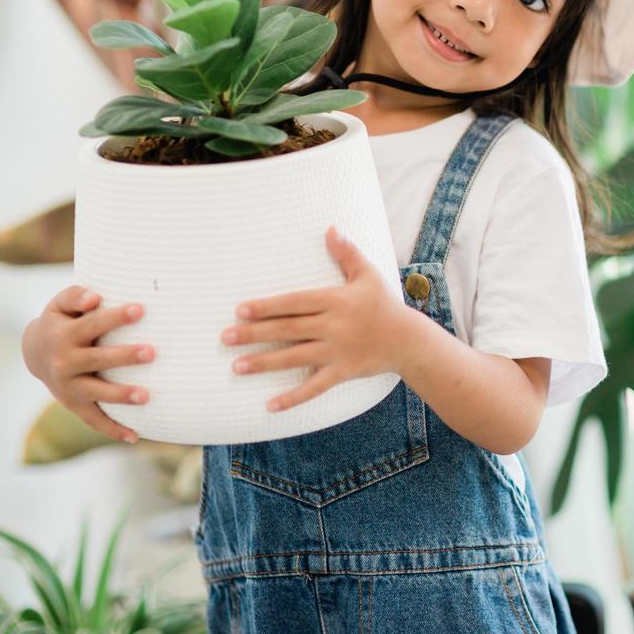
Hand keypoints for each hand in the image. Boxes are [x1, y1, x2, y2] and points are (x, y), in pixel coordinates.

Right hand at [21, 285, 153, 443]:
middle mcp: (65, 362)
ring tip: (147, 396)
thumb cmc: (60, 321)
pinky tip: (135, 437)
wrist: (34, 352)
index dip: (116, 317)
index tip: (140, 309)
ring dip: (122, 395)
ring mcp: (69, 387)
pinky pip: (94, 420)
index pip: (93, 324)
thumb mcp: (59, 304)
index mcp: (65, 335)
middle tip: (152, 352)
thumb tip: (94, 298)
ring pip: (97, 393)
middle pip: (98, 359)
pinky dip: (112, 430)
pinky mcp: (74, 404)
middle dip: (124, 356)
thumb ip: (75, 295)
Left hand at [221, 225, 421, 411]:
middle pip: (287, 330)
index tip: (240, 310)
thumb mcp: (367, 275)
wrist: (408, 340)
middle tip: (225, 338)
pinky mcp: (342, 372)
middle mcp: (333, 326)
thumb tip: (330, 228)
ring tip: (237, 366)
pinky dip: (292, 398)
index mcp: (335, 301)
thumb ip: (346, 253)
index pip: (294, 303)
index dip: (267, 306)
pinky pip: (314, 387)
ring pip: (294, 358)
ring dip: (264, 363)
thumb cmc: (384, 304)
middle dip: (254, 333)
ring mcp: (337, 352)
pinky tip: (269, 405)